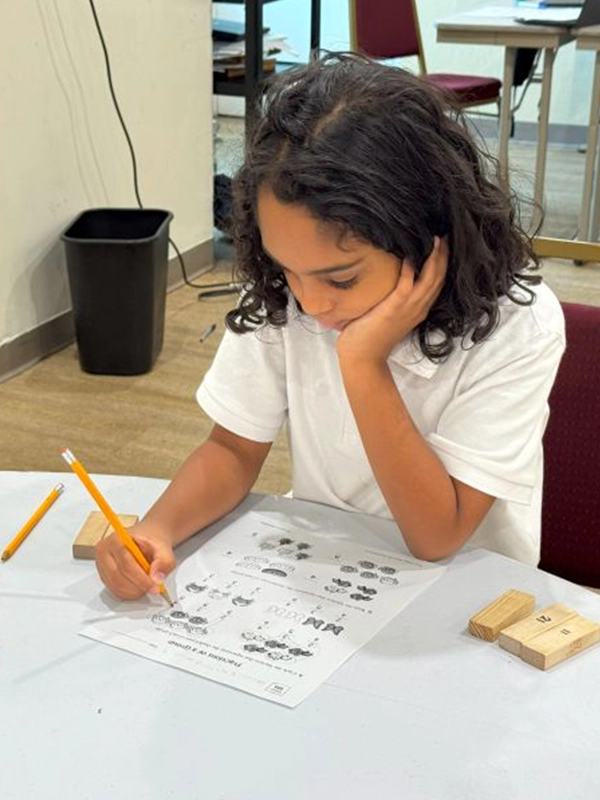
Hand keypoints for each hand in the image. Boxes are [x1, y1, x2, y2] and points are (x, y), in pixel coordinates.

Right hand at [95, 519, 176, 599]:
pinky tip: (140, 586)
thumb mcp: (164, 548)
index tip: (155, 586)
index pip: (126, 564)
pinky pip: (115, 590)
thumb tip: (157, 578)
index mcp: (116, 539)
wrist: (147, 538)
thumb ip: (164, 562)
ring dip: (134, 591)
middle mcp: (104, 552)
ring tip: (148, 585)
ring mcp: (102, 565)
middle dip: (138, 587)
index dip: (141, 579)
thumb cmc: (151, 541)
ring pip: (116, 587)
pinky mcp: (104, 576)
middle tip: (154, 588)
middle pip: (118, 578)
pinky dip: (130, 593)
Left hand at [336, 237, 447, 364]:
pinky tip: (410, 256)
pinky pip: (406, 287)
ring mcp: (407, 309)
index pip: (437, 283)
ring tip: (436, 239)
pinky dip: (410, 271)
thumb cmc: (370, 337)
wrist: (363, 359)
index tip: (443, 244)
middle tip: (445, 235)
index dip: (442, 263)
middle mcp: (418, 309)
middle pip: (439, 278)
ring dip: (434, 259)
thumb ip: (393, 300)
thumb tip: (384, 277)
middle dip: (443, 255)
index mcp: (418, 310)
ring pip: (429, 280)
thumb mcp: (388, 315)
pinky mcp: (393, 309)